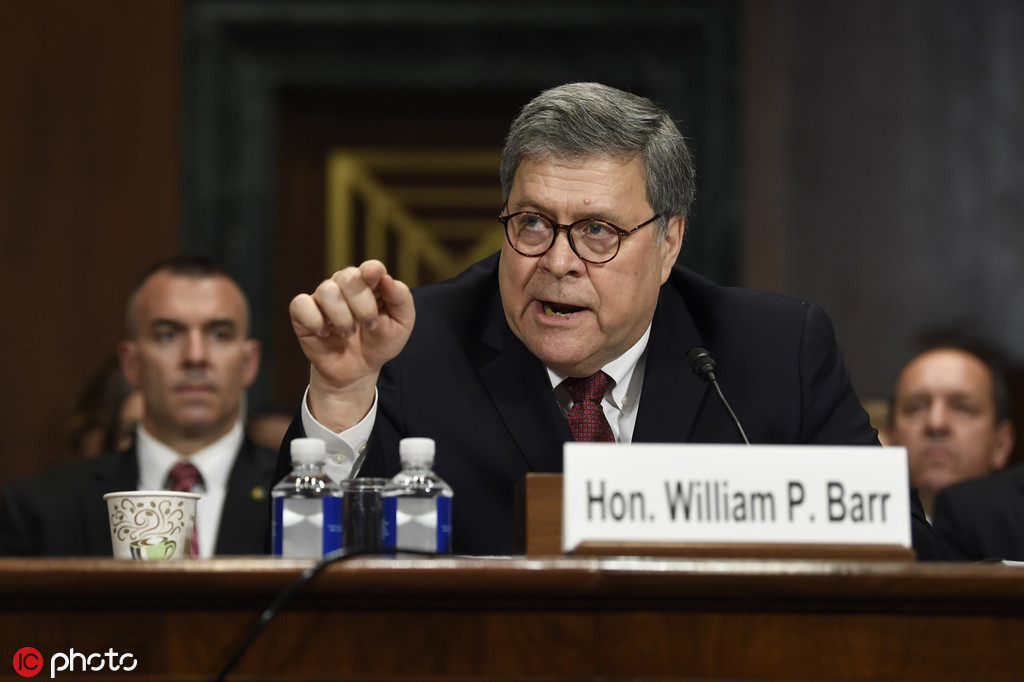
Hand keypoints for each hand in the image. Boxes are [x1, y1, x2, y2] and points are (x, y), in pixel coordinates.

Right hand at [289, 260, 413, 430]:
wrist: (358, 370)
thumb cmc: (380, 342)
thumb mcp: (401, 324)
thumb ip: (400, 299)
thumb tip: (386, 278)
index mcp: (370, 283)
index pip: (370, 267)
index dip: (372, 271)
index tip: (374, 278)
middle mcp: (344, 285)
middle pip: (348, 276)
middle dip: (362, 305)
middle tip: (370, 325)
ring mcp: (322, 297)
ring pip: (327, 290)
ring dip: (342, 318)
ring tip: (348, 334)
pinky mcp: (302, 312)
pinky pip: (301, 304)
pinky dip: (315, 321)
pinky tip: (325, 333)